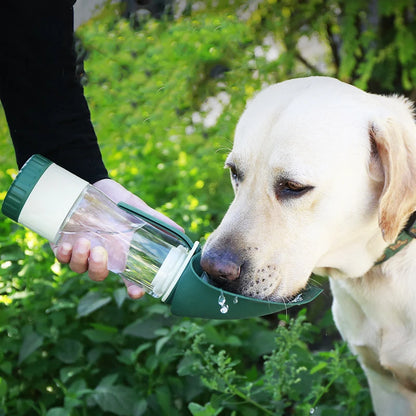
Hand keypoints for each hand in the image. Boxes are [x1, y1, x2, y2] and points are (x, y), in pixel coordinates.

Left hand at [54, 179, 183, 298]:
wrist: (92, 183)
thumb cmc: (118, 200)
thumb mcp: (139, 209)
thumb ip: (158, 221)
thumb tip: (181, 232)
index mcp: (121, 253)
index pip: (129, 278)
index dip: (133, 289)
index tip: (135, 293)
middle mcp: (102, 256)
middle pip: (99, 276)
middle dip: (98, 269)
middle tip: (100, 252)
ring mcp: (82, 251)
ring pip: (79, 269)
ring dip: (81, 260)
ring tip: (85, 241)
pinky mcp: (64, 244)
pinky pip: (62, 259)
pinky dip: (64, 255)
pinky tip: (69, 244)